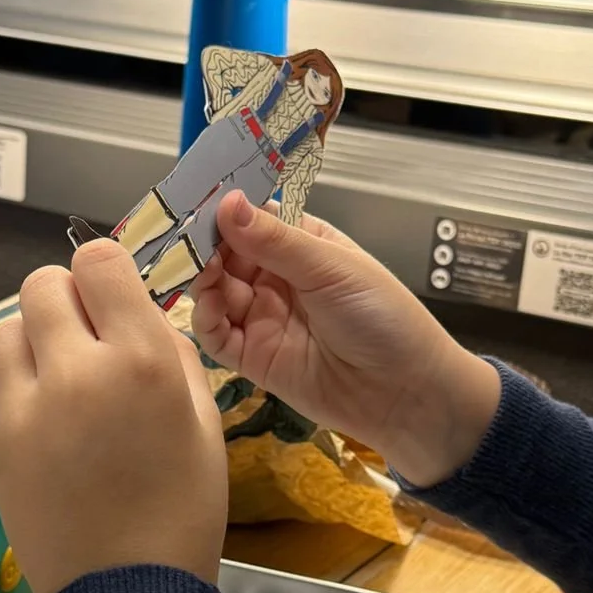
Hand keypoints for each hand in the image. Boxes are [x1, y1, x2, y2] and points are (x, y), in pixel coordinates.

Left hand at [0, 240, 227, 592]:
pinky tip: (30, 407)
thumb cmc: (181, 515)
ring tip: (59, 380)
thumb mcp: (206, 425)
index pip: (98, 261)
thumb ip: (174, 357)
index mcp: (142, 361)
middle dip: (68, 301)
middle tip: (87, 340)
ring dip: (32, 341)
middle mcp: (77, 371)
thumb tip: (141, 319)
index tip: (114, 300)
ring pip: (6, 327)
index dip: (107, 273)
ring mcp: (25, 407)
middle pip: (43, 283)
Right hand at [190, 191, 500, 487]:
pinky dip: (204, 319)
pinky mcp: (253, 357)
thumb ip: (276, 240)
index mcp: (303, 245)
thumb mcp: (332, 269)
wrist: (405, 394)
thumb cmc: (384, 319)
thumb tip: (228, 203)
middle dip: (204, 245)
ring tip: (204, 273)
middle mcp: (277, 277)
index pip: (252, 217)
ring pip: (213, 291)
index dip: (224, 209)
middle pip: (224, 253)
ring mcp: (263, 317)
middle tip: (186, 240)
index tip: (194, 199)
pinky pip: (215, 335)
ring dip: (202, 279)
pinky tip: (210, 306)